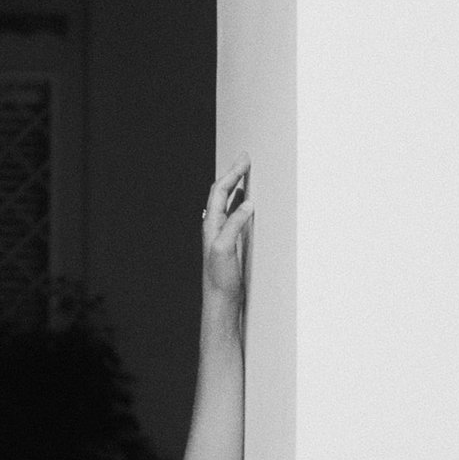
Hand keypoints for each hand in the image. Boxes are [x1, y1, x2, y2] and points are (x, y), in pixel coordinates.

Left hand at [202, 159, 253, 301]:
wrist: (220, 301)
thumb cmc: (220, 278)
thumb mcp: (226, 248)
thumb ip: (234, 224)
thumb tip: (247, 203)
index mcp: (211, 224)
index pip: (220, 191)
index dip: (232, 174)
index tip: (245, 160)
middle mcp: (214, 226)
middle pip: (222, 192)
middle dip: (233, 174)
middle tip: (245, 159)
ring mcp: (221, 234)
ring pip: (227, 203)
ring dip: (236, 186)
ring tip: (245, 173)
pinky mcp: (230, 243)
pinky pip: (234, 215)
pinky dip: (240, 203)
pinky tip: (245, 203)